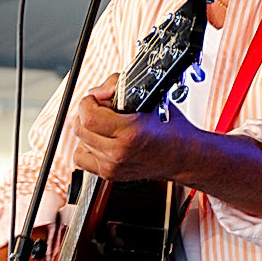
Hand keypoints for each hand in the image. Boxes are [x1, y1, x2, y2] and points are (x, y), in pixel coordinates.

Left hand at [73, 73, 193, 182]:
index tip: (96, 99)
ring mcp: (113, 166)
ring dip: (88, 131)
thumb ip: (116, 86)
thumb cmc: (169, 128)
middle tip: (100, 110)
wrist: (181, 156)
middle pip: (80, 129)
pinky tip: (101, 142)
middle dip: (87, 114)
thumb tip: (95, 92)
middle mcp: (119, 152)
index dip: (88, 102)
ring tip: (106, 127)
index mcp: (130, 132)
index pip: (88, 116)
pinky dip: (87, 148)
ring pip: (80, 142)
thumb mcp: (148, 97)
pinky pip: (81, 158)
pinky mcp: (110, 174)